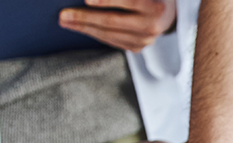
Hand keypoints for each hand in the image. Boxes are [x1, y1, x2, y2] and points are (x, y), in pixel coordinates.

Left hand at [59, 0, 176, 51]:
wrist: (167, 14)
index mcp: (155, 6)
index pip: (128, 1)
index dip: (105, 0)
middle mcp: (151, 25)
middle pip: (113, 21)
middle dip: (85, 17)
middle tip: (64, 15)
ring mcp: (145, 40)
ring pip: (109, 34)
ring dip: (85, 27)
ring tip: (67, 22)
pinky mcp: (138, 48)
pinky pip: (112, 41)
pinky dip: (95, 33)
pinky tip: (81, 27)